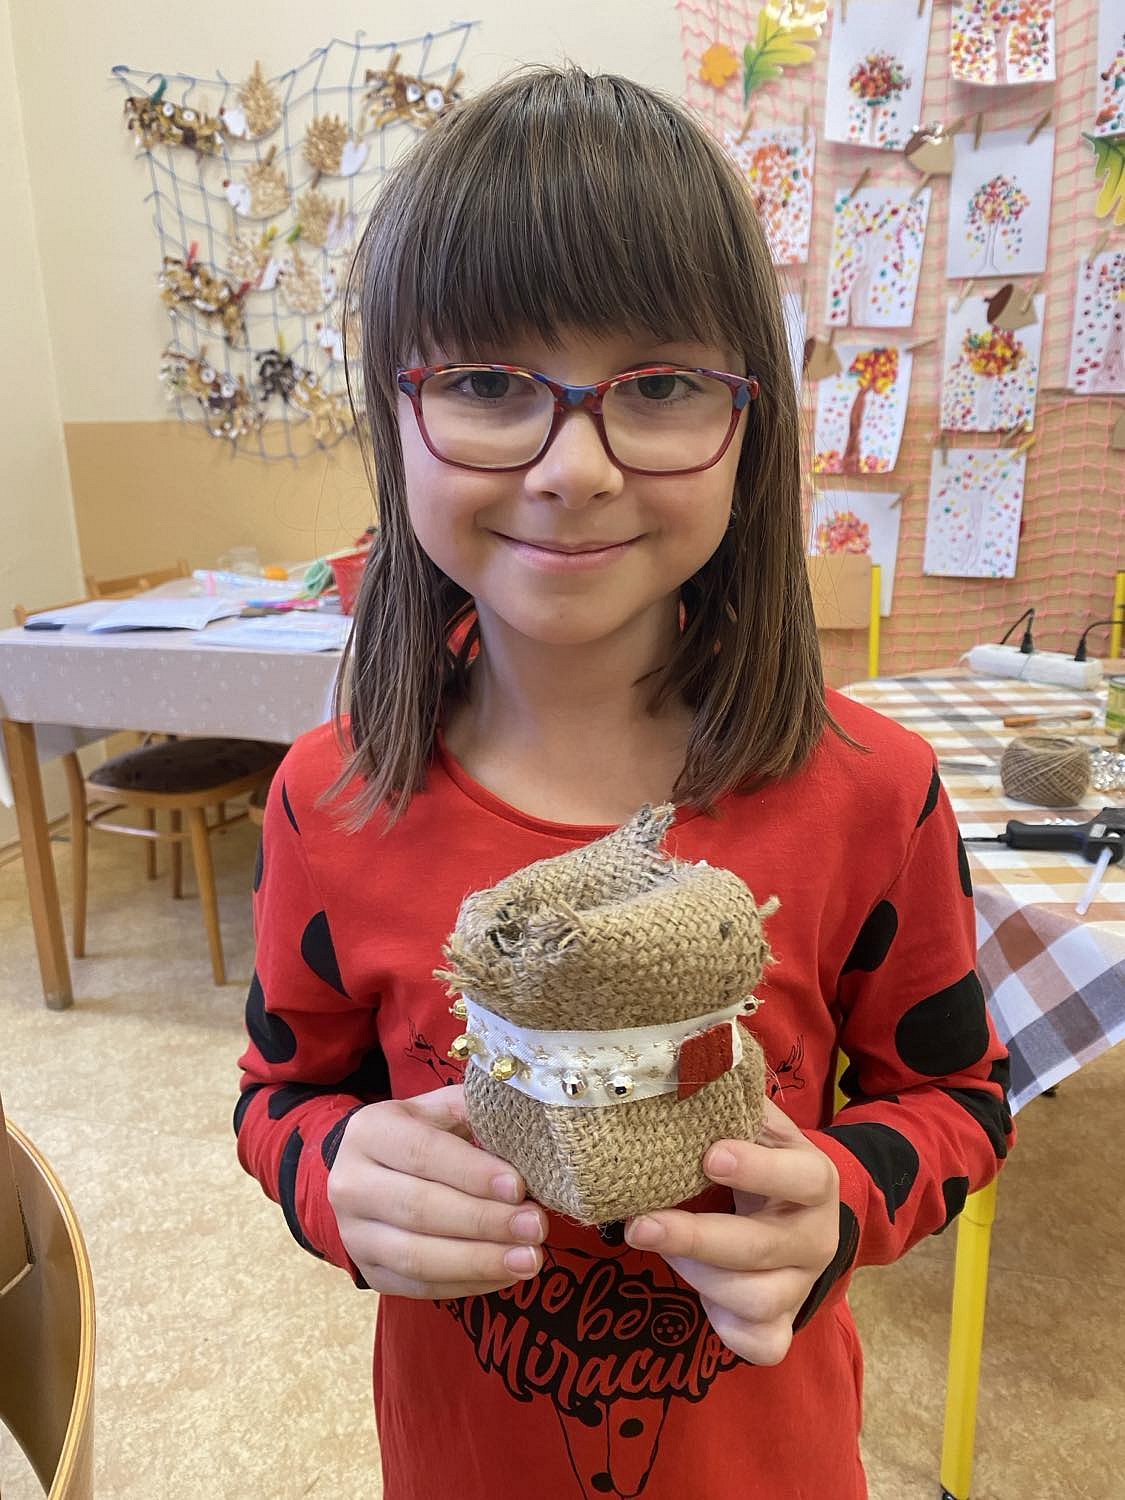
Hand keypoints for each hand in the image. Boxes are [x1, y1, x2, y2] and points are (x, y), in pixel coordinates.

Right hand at [327, 1085, 546, 1298]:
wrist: (372, 1171)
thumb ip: (478, 1114)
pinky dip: (467, 1284)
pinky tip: (505, 1274)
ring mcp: (355, 1234)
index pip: (423, 1153)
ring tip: (529, 1259)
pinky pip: (420, 1287)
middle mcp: (351, 1184)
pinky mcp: (369, 1272)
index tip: (519, 1187)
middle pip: (420, 1209)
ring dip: (479, 1261)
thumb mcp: (443, 1109)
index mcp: (369, 1131)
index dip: (472, 1173)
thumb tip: (528, 1134)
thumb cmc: (423, 1134)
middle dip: (484, 1221)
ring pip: (417, 1256)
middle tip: (534, 1226)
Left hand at [623, 1097, 839, 1364]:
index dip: (757, 1169)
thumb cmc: (765, 1160)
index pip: (797, 1175)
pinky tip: (700, 1305)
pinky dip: (728, 1330)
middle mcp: (816, 1237)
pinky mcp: (785, 1322)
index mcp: (813, 1178)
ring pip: (757, 1300)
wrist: (806, 1214)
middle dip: (695, 1237)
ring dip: (697, 1276)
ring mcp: (802, 1284)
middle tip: (640, 1224)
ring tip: (656, 1243)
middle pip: (761, 1247)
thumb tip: (681, 1059)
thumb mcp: (761, 1127)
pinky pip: (763, 1343)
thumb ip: (731, 1102)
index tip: (710, 1155)